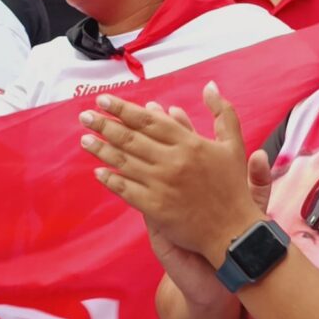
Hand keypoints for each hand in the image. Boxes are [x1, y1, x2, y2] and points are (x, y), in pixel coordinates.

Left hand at [80, 82, 264, 266]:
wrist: (233, 232)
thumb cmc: (233, 187)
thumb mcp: (234, 145)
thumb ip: (222, 112)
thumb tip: (209, 86)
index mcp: (190, 143)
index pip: (149, 121)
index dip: (124, 109)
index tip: (104, 100)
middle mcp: (173, 161)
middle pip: (131, 138)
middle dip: (105, 125)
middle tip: (85, 115)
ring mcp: (162, 185)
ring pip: (125, 162)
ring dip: (101, 149)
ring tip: (84, 138)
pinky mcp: (155, 208)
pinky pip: (127, 190)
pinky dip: (111, 180)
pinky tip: (98, 172)